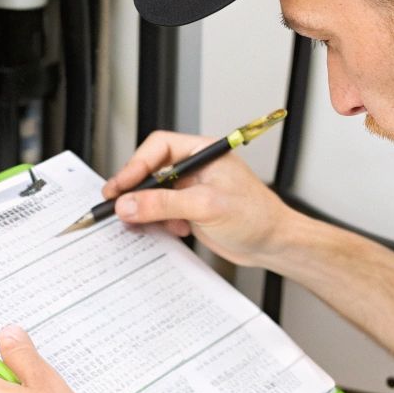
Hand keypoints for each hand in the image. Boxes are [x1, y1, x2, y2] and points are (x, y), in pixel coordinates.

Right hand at [104, 130, 297, 268]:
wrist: (274, 244)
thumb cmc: (257, 216)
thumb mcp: (206, 206)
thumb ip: (164, 204)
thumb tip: (129, 204)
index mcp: (201, 153)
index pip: (158, 148)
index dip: (135, 165)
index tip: (120, 187)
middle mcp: (194, 169)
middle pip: (151, 171)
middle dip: (136, 191)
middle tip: (118, 206)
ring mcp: (191, 191)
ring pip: (153, 195)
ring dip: (145, 210)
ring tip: (142, 223)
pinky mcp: (190, 211)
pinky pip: (162, 213)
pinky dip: (158, 223)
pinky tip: (172, 231)